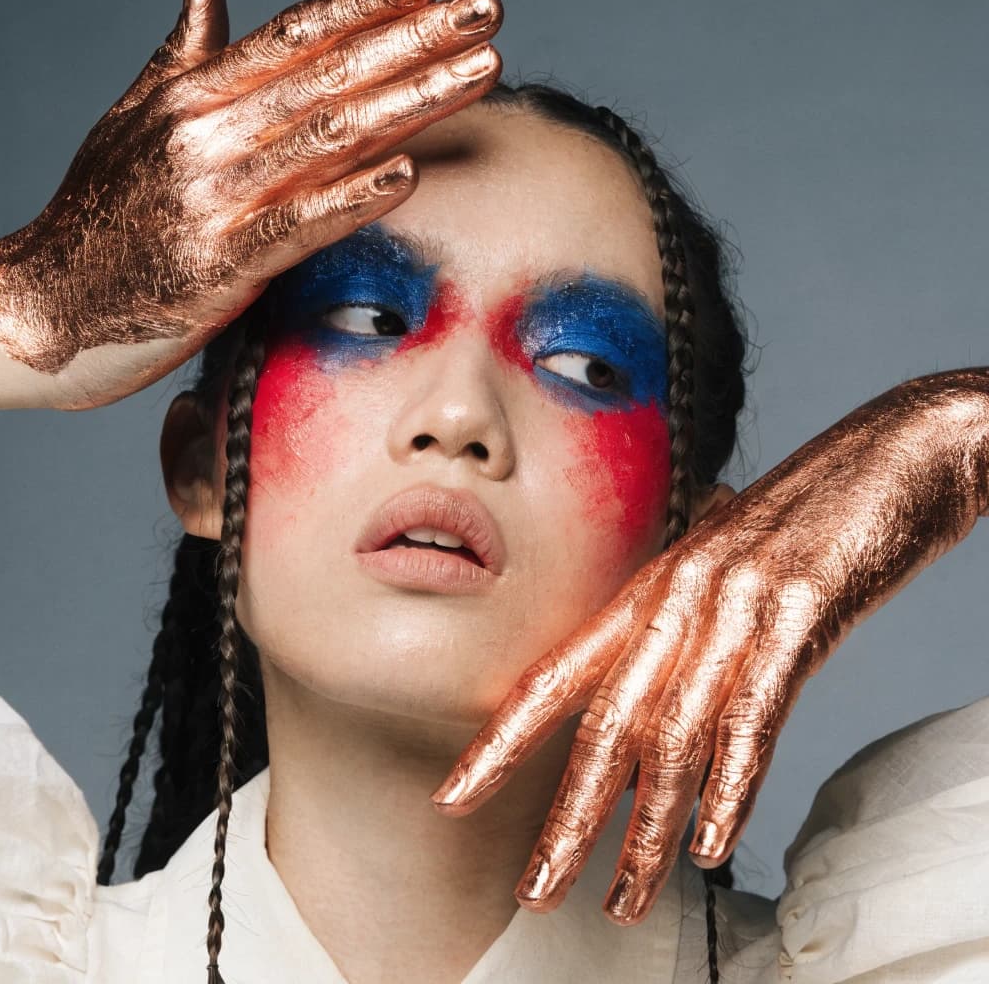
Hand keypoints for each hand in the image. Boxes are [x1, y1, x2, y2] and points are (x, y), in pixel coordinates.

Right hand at [0, 0, 500, 409]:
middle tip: (487, 11)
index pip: (293, 36)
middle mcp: (206, 134)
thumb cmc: (95, 220)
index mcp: (191, 97)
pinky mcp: (218, 266)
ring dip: (412, 102)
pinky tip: (410, 175)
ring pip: (329, 137)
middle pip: (329, 74)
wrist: (39, 309)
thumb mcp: (133, 124)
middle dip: (416, 39)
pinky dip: (355, 197)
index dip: (365, 6)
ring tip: (480, 71)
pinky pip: (299, 224)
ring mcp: (212, 198)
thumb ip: (182, 57)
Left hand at [431, 369, 988, 923]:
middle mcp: (679, 600)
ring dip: (645, 831)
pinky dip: (730, 785)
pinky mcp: (801, 614)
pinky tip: (709, 844)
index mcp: (651, 589)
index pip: (556, 675)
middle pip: (604, 724)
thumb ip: (685, 618)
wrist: (893, 450)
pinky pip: (754, 713)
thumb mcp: (725, 564)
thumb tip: (660, 677)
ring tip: (624, 899)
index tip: (458, 792)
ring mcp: (737, 606)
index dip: (502, 741)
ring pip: (672, 736)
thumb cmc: (807, 512)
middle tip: (535, 888)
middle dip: (566, 817)